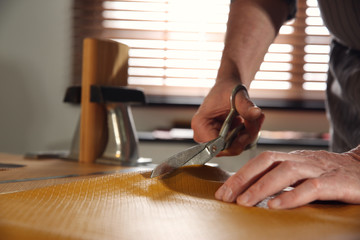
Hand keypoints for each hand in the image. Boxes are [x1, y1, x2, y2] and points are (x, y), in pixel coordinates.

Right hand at [191, 81, 263, 155]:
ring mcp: (211, 138)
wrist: (228, 86)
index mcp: (200, 124)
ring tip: (256, 118)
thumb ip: (246, 106)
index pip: (217, 147)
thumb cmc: (227, 88)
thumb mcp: (237, 95)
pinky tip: (252, 121)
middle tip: (256, 120)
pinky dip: (247, 134)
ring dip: (249, 134)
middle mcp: (202, 134)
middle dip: (246, 137)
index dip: (236, 142)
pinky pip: (237, 144)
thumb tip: (256, 113)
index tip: (248, 129)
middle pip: (227, 149)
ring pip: (234, 147)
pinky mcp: (220, 139)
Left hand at [215, 148, 359, 208]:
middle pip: (268, 161)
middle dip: (243, 178)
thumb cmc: (331, 176)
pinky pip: (312, 188)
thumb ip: (282, 180)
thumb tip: (253, 192)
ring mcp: (319, 169)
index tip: (223, 192)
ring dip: (262, 186)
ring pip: (287, 171)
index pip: (261, 161)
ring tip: (244, 202)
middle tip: (226, 197)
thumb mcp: (304, 174)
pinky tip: (275, 206)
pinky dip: (292, 196)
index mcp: (293, 158)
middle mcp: (303, 160)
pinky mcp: (336, 183)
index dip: (240, 174)